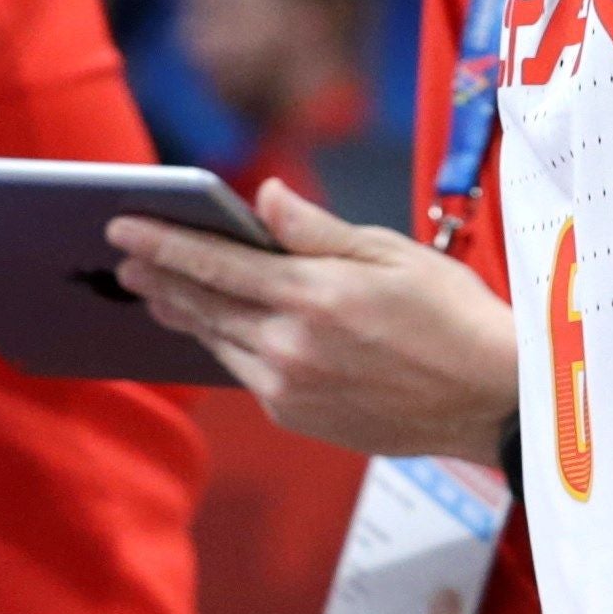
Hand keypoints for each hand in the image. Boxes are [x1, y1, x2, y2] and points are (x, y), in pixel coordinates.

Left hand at [106, 183, 517, 461]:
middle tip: (124, 258)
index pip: (217, 263)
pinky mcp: (298, 417)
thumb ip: (317, 230)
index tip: (122, 224)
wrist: (489, 399)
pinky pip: (247, 373)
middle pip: (204, 305)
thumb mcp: (392, 252)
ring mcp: (291, 388)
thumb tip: (264, 196)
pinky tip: (215, 330)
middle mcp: (291, 346)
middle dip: (159, 278)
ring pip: (219, 342)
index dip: (164, 242)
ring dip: (183, 314)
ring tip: (155, 293)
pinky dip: (224, 345)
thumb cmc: (451, 314)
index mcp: (314, 296)